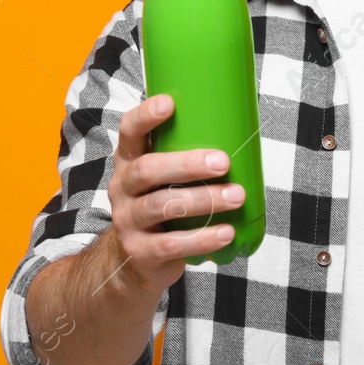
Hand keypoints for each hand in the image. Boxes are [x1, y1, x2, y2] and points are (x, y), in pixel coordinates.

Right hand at [95, 93, 240, 297]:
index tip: (170, 103)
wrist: (135, 261)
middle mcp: (122, 187)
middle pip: (147, 170)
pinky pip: (171, 244)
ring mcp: (127, 220)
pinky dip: (202, 238)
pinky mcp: (139, 251)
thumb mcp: (164, 179)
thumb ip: (186, 157)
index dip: (145, 116)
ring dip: (204, 200)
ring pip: (162, 205)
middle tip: (223, 162)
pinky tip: (226, 233)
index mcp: (129, 161)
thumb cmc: (163, 206)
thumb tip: (241, 132)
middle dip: (187, 164)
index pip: (129, 131)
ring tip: (236, 197)